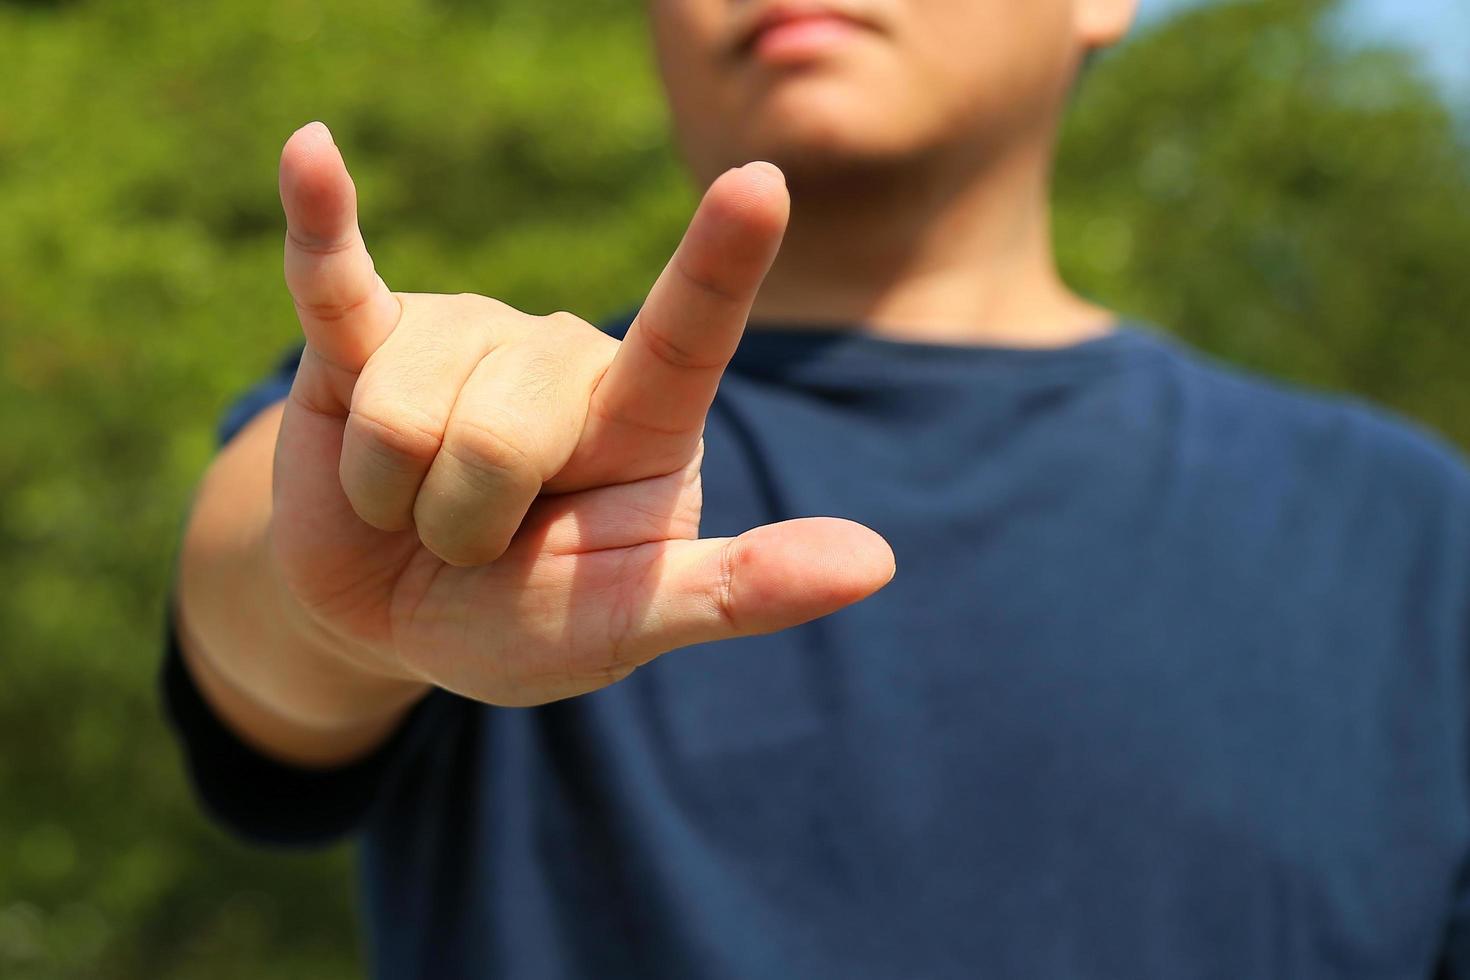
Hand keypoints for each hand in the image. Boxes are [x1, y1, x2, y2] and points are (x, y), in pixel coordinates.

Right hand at [270, 121, 894, 707]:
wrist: (398, 613)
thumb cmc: (534, 615)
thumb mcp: (633, 621)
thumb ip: (737, 590)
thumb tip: (875, 561)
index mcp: (644, 418)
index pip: (691, 336)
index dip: (720, 265)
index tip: (761, 183)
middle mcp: (561, 358)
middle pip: (502, 430)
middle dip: (467, 526)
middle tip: (474, 544)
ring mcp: (463, 336)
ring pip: (407, 416)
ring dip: (393, 504)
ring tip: (414, 507)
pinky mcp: (360, 341)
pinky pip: (333, 281)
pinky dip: (318, 228)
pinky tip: (310, 156)